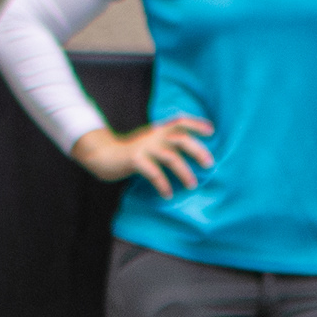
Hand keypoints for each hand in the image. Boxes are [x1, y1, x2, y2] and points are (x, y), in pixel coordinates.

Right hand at [74, 116, 211, 197]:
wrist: (104, 157)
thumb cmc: (132, 153)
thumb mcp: (150, 142)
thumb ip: (166, 142)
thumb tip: (191, 151)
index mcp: (159, 130)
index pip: (180, 121)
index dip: (196, 124)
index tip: (212, 131)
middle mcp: (154, 136)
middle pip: (180, 139)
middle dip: (197, 151)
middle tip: (209, 164)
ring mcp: (144, 147)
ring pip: (170, 157)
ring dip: (184, 172)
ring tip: (192, 185)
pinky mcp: (135, 160)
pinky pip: (153, 173)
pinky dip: (163, 184)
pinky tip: (168, 194)